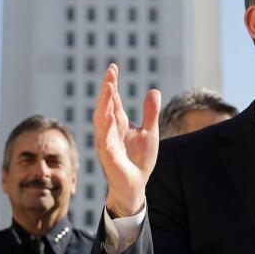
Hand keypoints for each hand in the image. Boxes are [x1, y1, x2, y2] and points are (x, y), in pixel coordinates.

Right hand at [93, 63, 161, 217]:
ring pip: (100, 120)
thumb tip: (153, 90)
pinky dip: (105, 128)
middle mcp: (109, 130)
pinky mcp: (108, 157)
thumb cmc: (139, 159)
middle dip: (106, 90)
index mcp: (118, 123)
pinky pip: (104, 141)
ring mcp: (106, 143)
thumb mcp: (150, 132)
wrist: (135, 185)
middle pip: (104, 106)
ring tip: (109, 88)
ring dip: (104, 104)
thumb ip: (150, 113)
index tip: (113, 68)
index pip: (113, 100)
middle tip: (110, 73)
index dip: (112, 84)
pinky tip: (108, 117)